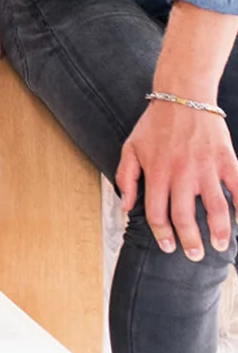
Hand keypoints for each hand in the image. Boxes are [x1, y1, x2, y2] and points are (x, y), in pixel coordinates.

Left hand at [117, 101, 237, 259]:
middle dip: (190, 240)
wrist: (182, 97)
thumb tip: (126, 206)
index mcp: (156, 172)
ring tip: (221, 244)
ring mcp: (205, 167)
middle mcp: (181, 173)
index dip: (162, 234)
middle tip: (194, 255)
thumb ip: (126, 177)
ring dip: (220, 231)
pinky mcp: (226, 160)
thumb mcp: (130, 147)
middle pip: (185, 216)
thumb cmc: (154, 125)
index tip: (168, 246)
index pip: (157, 212)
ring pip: (215, 208)